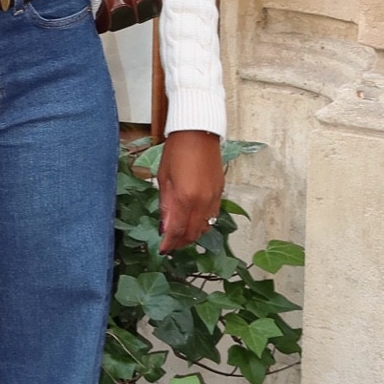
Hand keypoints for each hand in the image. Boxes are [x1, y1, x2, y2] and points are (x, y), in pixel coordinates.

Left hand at [157, 130, 224, 252]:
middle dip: (181, 241)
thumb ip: (165, 204)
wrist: (198, 133)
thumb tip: (164, 226)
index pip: (178, 230)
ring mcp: (214, 197)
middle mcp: (202, 201)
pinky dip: (202, 222)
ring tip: (180, 234)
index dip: (170, 243)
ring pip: (205, 226)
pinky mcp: (220, 192)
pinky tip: (193, 220)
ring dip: (192, 234)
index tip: (163, 250)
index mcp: (185, 198)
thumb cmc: (176, 151)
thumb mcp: (164, 178)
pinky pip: (212, 215)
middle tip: (170, 244)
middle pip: (193, 232)